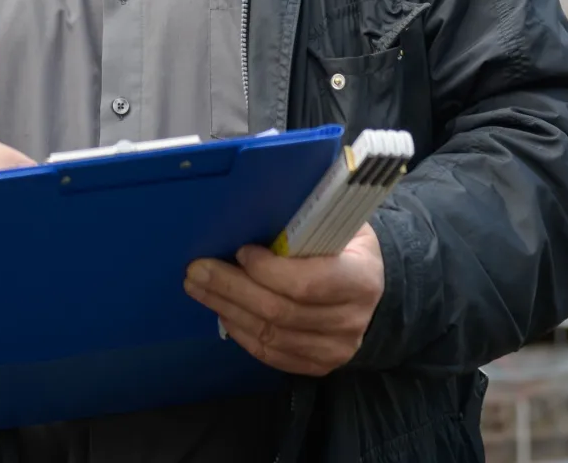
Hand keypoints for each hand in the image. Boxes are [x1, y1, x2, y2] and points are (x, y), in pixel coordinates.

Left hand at [183, 224, 384, 375]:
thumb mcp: (336, 222)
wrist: (370, 288)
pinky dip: (241, 332)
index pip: (306, 283)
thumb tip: (254, 201)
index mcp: (360, 278)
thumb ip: (305, 219)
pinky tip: (222, 310)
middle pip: (280, 311)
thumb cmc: (345, 244)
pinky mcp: (318, 365)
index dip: (267, 270)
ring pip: (270, 335)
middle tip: (196, 270)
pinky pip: (272, 354)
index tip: (240, 250)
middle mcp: (351, 321)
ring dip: (228, 309)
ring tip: (199, 288)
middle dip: (231, 288)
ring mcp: (335, 349)